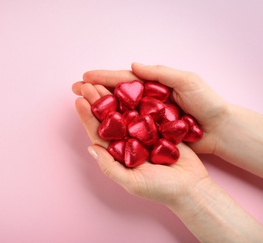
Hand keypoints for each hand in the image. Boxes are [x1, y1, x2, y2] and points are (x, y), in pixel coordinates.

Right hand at [73, 63, 229, 155]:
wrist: (219, 129)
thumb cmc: (207, 102)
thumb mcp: (188, 81)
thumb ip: (161, 73)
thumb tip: (134, 65)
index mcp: (152, 85)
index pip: (123, 80)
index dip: (103, 77)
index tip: (85, 76)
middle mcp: (145, 101)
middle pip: (115, 94)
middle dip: (94, 90)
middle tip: (75, 89)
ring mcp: (145, 117)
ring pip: (117, 111)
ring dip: (98, 108)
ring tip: (81, 105)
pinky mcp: (149, 133)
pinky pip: (127, 129)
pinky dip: (112, 126)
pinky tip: (99, 126)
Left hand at [74, 82, 208, 205]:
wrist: (193, 187)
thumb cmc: (161, 190)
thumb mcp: (132, 182)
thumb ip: (110, 166)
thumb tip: (90, 147)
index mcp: (118, 153)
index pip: (99, 132)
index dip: (88, 117)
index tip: (79, 100)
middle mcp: (128, 141)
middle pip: (109, 118)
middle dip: (97, 101)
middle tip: (87, 84)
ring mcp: (143, 133)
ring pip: (125, 110)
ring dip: (113, 96)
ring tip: (103, 81)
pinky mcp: (159, 126)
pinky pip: (146, 109)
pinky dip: (138, 97)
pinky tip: (129, 84)